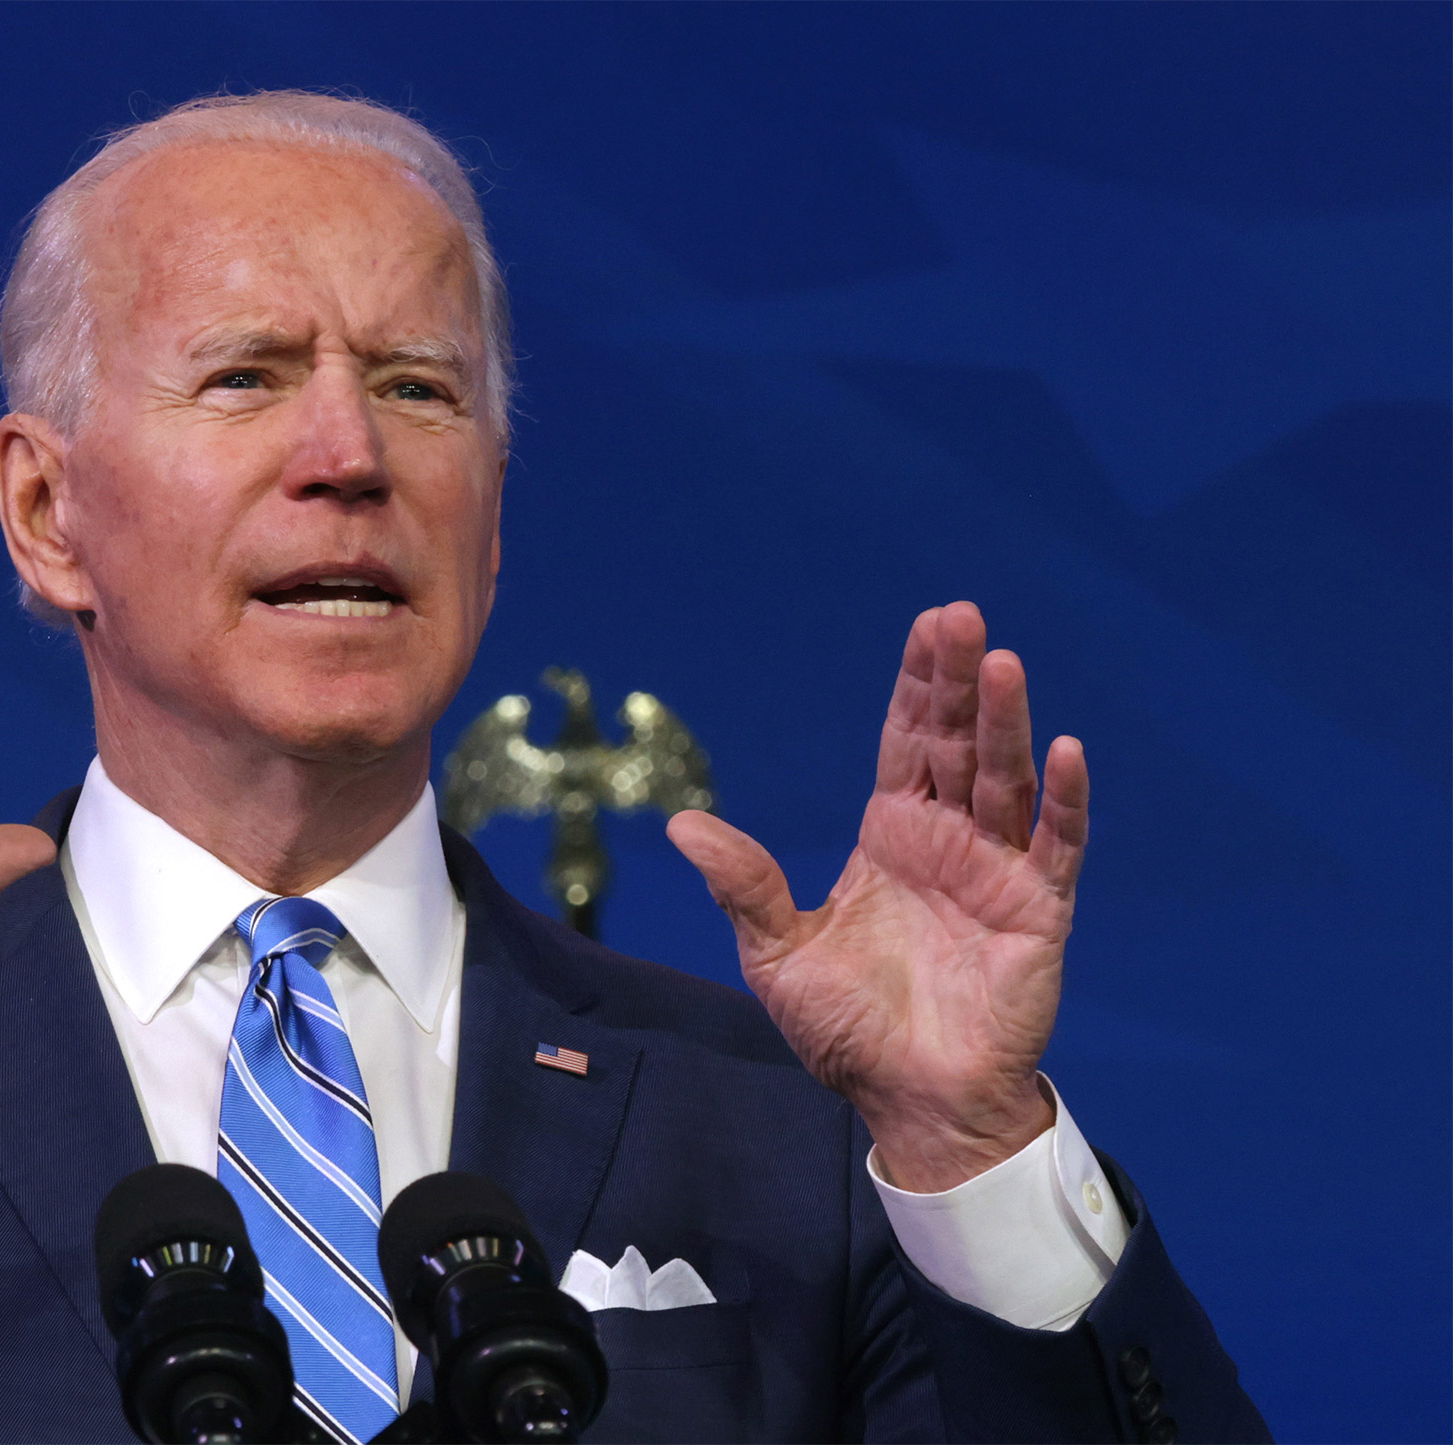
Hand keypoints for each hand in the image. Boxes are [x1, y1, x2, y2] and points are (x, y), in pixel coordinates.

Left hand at [668, 602, 1087, 1191]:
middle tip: (962, 616)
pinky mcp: (1037, 913)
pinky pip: (1055, 846)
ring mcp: (996, 872)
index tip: (928, 624)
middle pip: (956, 743)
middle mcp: (948, 842)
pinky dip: (1062, 800)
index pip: (907, 742)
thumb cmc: (847, 1032)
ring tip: (1003, 663)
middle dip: (958, 681)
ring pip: (1005, 779)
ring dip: (1007, 722)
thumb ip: (743, 886)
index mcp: (890, 838)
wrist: (910, 1104)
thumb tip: (681, 824)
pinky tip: (1063, 749)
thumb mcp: (778, 955)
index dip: (916, 685)